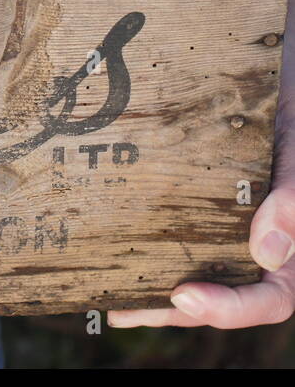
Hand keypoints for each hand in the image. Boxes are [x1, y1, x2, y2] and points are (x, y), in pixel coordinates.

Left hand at [109, 0, 294, 329]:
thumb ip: (292, 202)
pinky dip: (150, 252)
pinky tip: (111, 259)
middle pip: (223, 295)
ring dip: (155, 292)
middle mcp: (263, 248)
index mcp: (294, 249)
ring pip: (198, 274)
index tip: (183, 296)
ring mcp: (233, 231)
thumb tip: (264, 254)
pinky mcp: (202, 208)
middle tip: (125, 306)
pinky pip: (180, 238)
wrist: (276, 78)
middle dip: (175, 308)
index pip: (270, 298)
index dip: (230, 308)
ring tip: (110, 298)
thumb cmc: (293, 120)